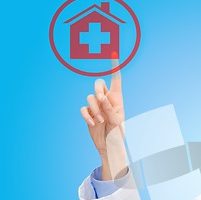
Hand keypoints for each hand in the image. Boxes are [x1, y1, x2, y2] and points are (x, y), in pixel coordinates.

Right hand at [80, 57, 127, 179]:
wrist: (109, 146)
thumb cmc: (117, 135)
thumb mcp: (117, 122)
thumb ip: (109, 108)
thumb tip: (100, 96)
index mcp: (117, 99)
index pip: (116, 79)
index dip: (114, 67)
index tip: (113, 53)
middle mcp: (107, 100)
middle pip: (98, 83)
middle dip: (98, 91)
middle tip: (102, 102)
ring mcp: (97, 106)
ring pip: (90, 97)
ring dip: (94, 109)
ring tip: (101, 121)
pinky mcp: (88, 113)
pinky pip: (83, 108)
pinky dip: (87, 115)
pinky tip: (92, 123)